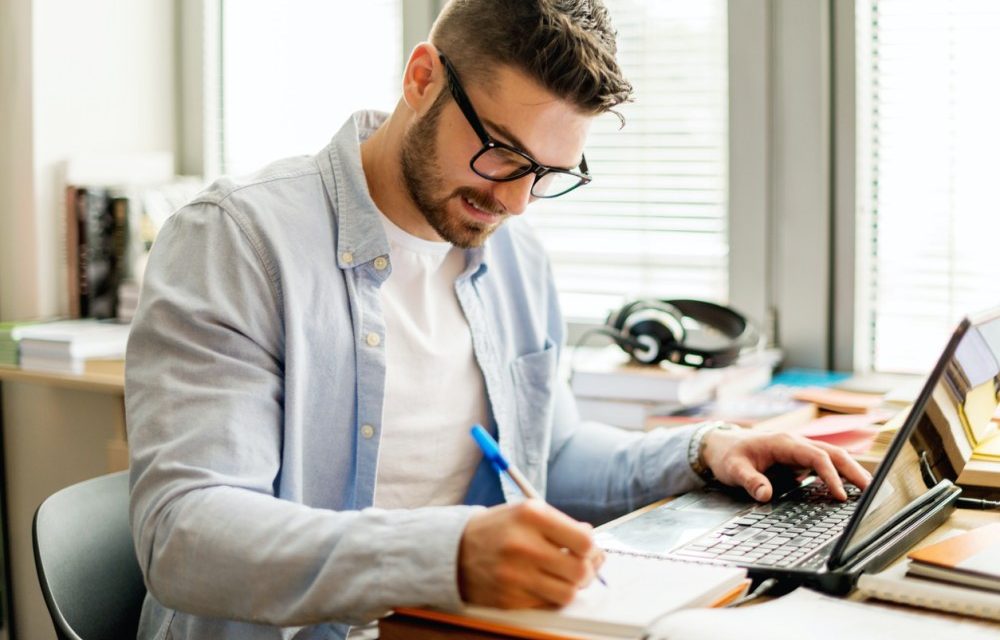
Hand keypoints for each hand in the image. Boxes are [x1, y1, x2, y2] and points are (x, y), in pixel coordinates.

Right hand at [457, 499, 604, 608]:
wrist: (454, 551)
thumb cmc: (497, 529)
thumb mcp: (526, 512)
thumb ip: (560, 523)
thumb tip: (591, 539)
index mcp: (531, 515)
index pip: (583, 541)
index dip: (592, 549)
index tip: (588, 550)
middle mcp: (523, 544)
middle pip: (580, 570)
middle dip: (587, 571)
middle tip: (581, 567)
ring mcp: (515, 575)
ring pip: (567, 593)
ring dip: (570, 587)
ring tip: (562, 577)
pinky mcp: (509, 598)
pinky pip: (546, 604)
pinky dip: (549, 596)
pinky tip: (541, 583)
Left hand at [700, 428, 872, 501]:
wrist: (721, 445)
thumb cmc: (728, 455)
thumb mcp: (734, 469)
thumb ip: (750, 481)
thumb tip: (765, 494)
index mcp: (784, 443)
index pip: (816, 457)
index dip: (831, 475)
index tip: (841, 495)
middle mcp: (796, 444)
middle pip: (832, 454)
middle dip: (853, 470)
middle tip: (871, 491)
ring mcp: (799, 450)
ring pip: (832, 457)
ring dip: (850, 471)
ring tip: (868, 490)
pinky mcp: (798, 459)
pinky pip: (823, 464)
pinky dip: (838, 474)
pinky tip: (848, 488)